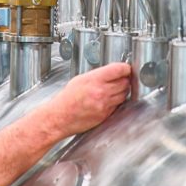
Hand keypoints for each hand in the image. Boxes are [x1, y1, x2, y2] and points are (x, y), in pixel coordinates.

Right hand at [0, 62, 130, 185]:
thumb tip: (113, 73)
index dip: (125, 68)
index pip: (119, 69)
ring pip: (124, 94)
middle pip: (125, 82)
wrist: (59, 117)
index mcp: (94, 79)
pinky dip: (117, 102)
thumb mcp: (80, 80)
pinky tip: (109, 100)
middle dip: (125, 80)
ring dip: (122, 91)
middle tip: (122, 78)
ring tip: (115, 89)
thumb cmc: (67, 98)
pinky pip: (118, 106)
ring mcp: (105, 104)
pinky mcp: (105, 115)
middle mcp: (101, 91)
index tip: (126, 68)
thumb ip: (98, 76)